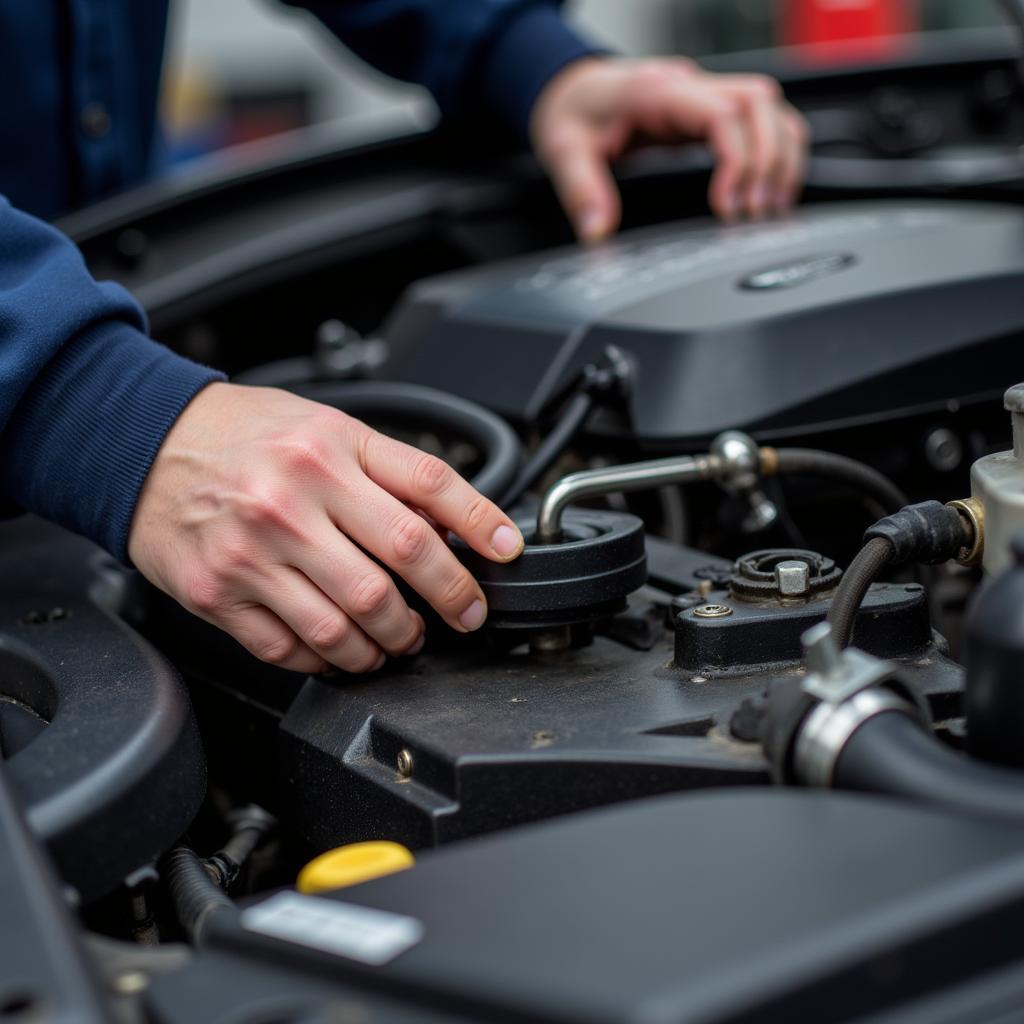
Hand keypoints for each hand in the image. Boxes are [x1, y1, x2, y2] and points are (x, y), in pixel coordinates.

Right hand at [128, 382, 523, 673]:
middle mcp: (291, 500)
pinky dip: (331, 660)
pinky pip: (291, 649)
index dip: (480, 527)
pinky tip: (345, 650)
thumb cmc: (247, 436)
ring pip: (347, 624)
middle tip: (462, 614)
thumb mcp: (328, 428)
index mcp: (327, 451)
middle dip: (447, 602)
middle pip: (395, 569)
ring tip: (401, 639)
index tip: (506, 554)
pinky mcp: (219, 594)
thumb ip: (393, 470)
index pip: (427, 492)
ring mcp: (252, 553)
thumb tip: (459, 521)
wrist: (148, 445)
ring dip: (390, 644)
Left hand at [530, 56, 810, 240]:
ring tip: (771, 208)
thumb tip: (597, 232)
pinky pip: (763, 120)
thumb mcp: (563, 151)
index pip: (722, 114)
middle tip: (754, 212)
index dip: (737, 160)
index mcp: (658, 93)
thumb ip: (581, 191)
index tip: (727, 207)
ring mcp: (704, 96)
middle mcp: (690, 86)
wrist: (571, 89)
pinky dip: (776, 152)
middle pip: (760, 103)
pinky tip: (770, 189)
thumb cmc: (573, 113)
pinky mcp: (710, 111)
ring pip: (770, 108)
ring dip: (781, 157)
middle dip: (769, 160)